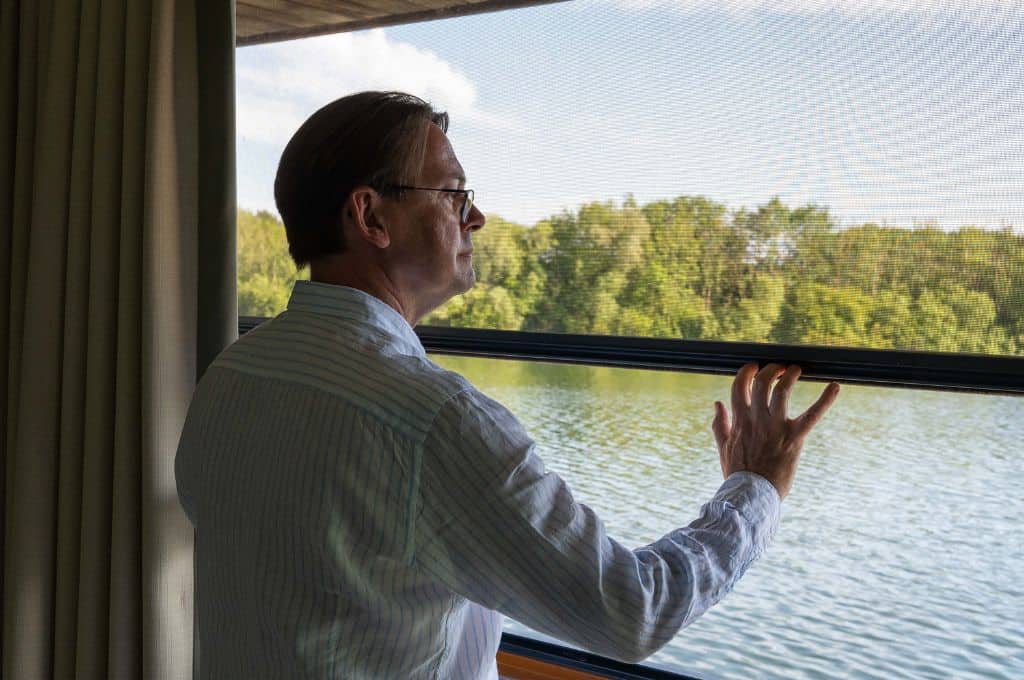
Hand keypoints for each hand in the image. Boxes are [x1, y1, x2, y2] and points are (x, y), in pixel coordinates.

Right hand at [712, 363, 839, 499]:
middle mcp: (756, 419)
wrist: (752, 494)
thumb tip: (717, 404)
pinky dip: (825, 399)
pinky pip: (812, 414)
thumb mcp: (724, 448)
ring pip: (782, 390)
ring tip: (795, 370)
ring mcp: (775, 427)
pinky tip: (834, 386)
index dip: (746, 372)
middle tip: (779, 368)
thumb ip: (720, 424)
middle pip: (761, 382)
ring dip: (789, 376)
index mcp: (739, 420)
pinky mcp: (794, 437)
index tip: (753, 368)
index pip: (739, 386)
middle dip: (770, 370)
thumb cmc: (738, 474)